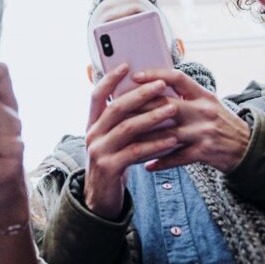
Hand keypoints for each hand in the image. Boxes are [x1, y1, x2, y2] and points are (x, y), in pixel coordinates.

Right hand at [82, 64, 180, 219]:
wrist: (101, 199)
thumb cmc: (114, 162)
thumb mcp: (113, 139)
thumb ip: (122, 121)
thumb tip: (146, 95)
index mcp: (92, 124)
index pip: (97, 95)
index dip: (110, 79)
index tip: (126, 64)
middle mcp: (92, 134)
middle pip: (116, 108)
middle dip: (140, 94)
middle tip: (161, 85)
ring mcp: (98, 151)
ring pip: (127, 128)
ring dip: (152, 117)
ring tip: (172, 109)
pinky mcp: (109, 168)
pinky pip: (135, 151)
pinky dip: (155, 144)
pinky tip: (172, 139)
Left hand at [129, 69, 250, 172]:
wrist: (248, 148)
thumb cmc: (222, 123)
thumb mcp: (208, 103)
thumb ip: (186, 96)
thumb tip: (154, 87)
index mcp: (203, 95)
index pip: (177, 78)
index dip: (155, 75)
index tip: (135, 76)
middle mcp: (203, 110)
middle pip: (166, 105)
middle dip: (140, 108)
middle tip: (118, 111)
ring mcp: (204, 131)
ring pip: (167, 134)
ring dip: (144, 139)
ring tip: (125, 141)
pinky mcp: (205, 152)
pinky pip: (177, 157)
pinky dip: (160, 161)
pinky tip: (146, 165)